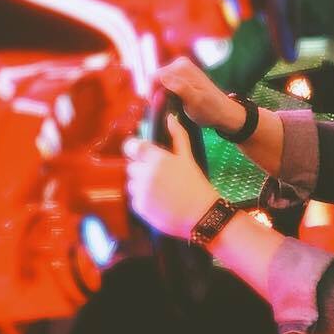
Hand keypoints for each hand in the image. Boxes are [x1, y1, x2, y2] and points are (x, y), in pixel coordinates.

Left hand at [124, 115, 219, 239]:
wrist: (201, 215)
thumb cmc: (196, 184)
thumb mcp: (188, 158)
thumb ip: (178, 136)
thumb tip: (170, 118)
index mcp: (157, 158)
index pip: (132, 147)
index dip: (133, 148)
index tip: (138, 152)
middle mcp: (146, 174)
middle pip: (131, 167)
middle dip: (141, 169)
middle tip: (158, 177)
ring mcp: (141, 192)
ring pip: (131, 183)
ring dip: (141, 185)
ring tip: (160, 191)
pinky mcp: (139, 207)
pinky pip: (134, 199)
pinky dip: (143, 200)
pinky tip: (158, 202)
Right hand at [156, 57, 242, 131]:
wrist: (223, 111)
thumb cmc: (210, 109)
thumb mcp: (195, 101)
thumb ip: (180, 88)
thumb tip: (163, 78)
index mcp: (181, 67)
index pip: (154, 77)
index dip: (151, 93)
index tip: (155, 106)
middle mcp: (180, 64)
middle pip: (155, 78)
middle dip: (156, 93)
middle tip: (164, 108)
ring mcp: (181, 68)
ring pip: (159, 81)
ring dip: (160, 94)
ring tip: (170, 106)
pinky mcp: (181, 75)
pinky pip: (165, 83)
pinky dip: (165, 93)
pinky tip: (173, 102)